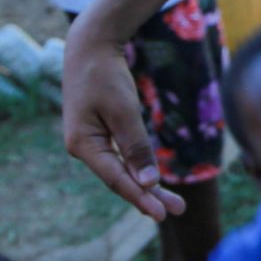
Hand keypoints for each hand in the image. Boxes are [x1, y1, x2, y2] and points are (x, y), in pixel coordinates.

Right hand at [61, 32, 181, 220]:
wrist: (90, 47)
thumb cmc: (105, 75)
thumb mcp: (123, 110)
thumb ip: (135, 146)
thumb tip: (148, 182)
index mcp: (82, 145)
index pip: (116, 178)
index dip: (139, 196)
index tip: (161, 213)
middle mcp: (83, 148)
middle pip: (119, 179)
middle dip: (148, 196)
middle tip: (177, 210)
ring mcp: (91, 142)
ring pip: (121, 170)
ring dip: (146, 185)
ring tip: (172, 203)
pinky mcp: (100, 135)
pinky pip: (120, 158)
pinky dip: (137, 169)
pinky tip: (152, 183)